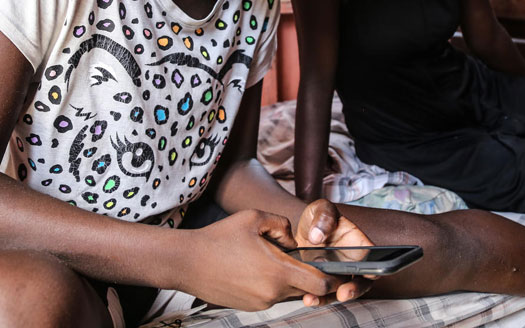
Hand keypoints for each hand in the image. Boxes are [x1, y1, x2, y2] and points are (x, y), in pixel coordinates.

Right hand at [183, 209, 345, 310]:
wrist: (188, 262)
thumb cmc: (220, 238)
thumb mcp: (254, 217)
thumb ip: (282, 224)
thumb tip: (293, 240)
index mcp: (279, 271)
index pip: (320, 283)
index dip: (333, 277)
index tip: (337, 270)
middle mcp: (273, 292)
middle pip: (306, 288)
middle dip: (308, 275)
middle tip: (298, 258)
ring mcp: (261, 303)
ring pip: (287, 291)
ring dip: (286, 278)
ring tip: (266, 258)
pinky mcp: (250, 307)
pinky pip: (271, 295)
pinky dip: (270, 284)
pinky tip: (253, 268)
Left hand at [294, 199, 376, 305]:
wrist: (298, 231)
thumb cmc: (317, 218)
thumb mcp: (321, 208)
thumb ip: (324, 217)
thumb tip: (318, 236)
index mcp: (358, 243)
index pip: (372, 256)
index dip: (374, 267)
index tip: (367, 274)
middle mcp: (351, 262)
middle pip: (361, 280)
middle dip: (354, 289)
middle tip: (343, 293)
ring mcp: (337, 274)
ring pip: (340, 291)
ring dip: (329, 298)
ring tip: (313, 298)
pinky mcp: (323, 282)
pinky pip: (323, 294)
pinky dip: (317, 298)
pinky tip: (307, 297)